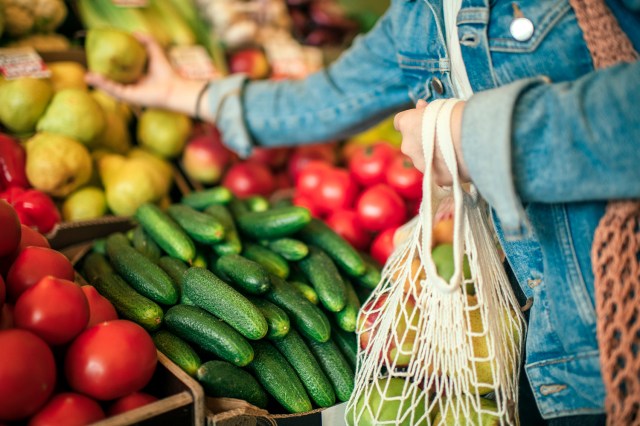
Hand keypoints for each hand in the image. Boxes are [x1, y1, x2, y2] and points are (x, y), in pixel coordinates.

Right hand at [85, 33, 207, 116]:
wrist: (173, 87)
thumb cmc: (166, 72)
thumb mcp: (155, 52)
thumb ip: (147, 41)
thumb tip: (135, 32)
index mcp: (138, 78)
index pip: (121, 73)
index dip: (110, 67)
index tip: (99, 58)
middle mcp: (132, 86)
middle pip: (113, 81)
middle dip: (100, 77)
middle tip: (89, 68)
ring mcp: (129, 93)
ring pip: (110, 87)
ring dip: (98, 82)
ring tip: (86, 75)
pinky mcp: (128, 97)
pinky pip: (112, 90)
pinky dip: (102, 84)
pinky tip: (93, 78)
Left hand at [393, 99, 469, 185]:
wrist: (474, 138)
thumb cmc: (458, 116)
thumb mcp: (440, 106)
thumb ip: (426, 110)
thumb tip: (420, 107)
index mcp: (407, 124)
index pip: (400, 122)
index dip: (411, 122)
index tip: (420, 122)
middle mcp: (408, 146)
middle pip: (412, 143)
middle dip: (423, 141)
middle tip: (443, 137)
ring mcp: (420, 164)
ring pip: (423, 160)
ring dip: (434, 156)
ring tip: (454, 150)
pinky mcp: (434, 178)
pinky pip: (437, 173)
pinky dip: (445, 169)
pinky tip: (459, 163)